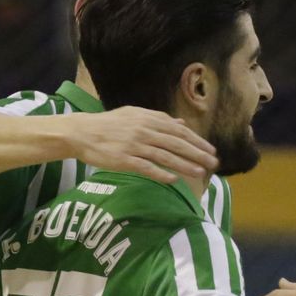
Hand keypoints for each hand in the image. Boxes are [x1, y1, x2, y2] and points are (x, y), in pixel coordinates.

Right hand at [65, 107, 217, 184]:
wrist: (82, 133)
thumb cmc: (110, 125)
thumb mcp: (135, 115)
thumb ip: (159, 119)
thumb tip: (182, 123)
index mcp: (148, 118)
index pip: (178, 130)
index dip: (196, 140)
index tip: (211, 150)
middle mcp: (144, 130)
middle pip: (176, 143)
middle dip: (197, 154)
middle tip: (213, 163)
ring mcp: (134, 145)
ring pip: (165, 156)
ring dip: (185, 165)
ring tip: (200, 173)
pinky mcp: (124, 160)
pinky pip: (147, 168)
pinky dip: (161, 174)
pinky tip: (174, 180)